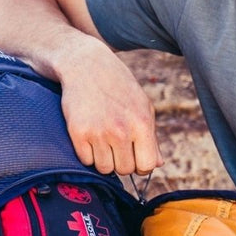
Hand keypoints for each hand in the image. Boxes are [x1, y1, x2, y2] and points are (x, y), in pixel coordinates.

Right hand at [57, 41, 162, 175]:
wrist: (86, 65)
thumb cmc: (118, 86)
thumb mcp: (143, 106)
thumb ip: (151, 137)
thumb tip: (158, 164)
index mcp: (142, 123)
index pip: (146, 166)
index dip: (140, 164)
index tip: (134, 155)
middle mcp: (121, 130)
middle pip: (124, 170)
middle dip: (120, 161)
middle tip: (115, 144)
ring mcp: (98, 132)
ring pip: (104, 168)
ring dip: (103, 159)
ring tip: (102, 139)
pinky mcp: (78, 133)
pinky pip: (86, 160)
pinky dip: (87, 153)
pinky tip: (90, 135)